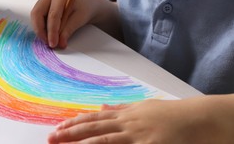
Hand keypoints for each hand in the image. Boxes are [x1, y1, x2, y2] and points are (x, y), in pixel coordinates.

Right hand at [30, 0, 117, 47]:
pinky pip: (37, 17)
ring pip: (35, 16)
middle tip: (48, 43)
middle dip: (40, 30)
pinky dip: (42, 27)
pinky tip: (49, 34)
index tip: (53, 44)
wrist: (87, 3)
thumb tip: (60, 43)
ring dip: (40, 30)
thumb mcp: (80, 19)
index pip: (52, 15)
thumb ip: (68, 30)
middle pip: (37, 13)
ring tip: (50, 39)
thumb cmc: (86, 8)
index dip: (52, 31)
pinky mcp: (43, 5)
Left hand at [48, 95, 233, 143]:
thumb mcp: (143, 107)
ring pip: (103, 140)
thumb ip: (121, 109)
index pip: (94, 119)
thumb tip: (102, 108)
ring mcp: (136, 136)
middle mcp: (127, 123)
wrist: (196, 118)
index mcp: (125, 114)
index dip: (75, 123)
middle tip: (51, 137)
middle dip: (70, 133)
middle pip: (93, 128)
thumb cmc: (171, 114)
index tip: (59, 127)